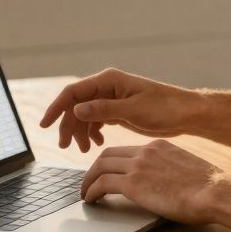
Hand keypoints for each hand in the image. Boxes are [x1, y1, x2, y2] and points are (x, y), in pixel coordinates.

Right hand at [39, 68, 202, 151]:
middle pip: (77, 105)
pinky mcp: (118, 110)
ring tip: (85, 150)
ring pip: (85, 115)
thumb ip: (105, 109)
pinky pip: (96, 120)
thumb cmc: (165, 108)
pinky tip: (96, 144)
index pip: (74, 92)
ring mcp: (112, 98)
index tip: (45, 124)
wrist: (185, 114)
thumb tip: (77, 109)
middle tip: (67, 146)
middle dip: (69, 125)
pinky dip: (93, 132)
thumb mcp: (134, 110)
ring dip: (81, 131)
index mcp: (109, 80)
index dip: (57, 107)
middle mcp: (107, 87)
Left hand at [80, 140, 230, 224]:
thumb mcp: (186, 169)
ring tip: (85, 194)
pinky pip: (102, 184)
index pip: (127, 150)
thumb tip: (165, 184)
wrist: (215, 191)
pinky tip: (91, 200)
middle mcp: (145, 151)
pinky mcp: (134, 183)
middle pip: (108, 155)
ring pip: (100, 167)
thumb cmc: (209, 187)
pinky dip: (92, 191)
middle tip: (90, 181)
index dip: (113, 162)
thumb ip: (170, 171)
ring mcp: (138, 166)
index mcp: (159, 147)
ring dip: (88, 181)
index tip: (107, 172)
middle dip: (95, 169)